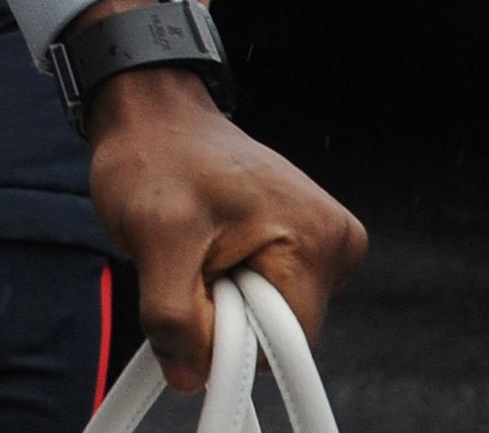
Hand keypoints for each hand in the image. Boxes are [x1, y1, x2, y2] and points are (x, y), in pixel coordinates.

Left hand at [81, 0, 364, 390]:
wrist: (154, 112)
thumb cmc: (155, 159)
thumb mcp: (153, 239)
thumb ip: (172, 316)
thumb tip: (189, 375)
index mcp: (316, 239)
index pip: (285, 345)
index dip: (230, 339)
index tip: (194, 292)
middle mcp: (336, 241)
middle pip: (280, 333)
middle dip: (226, 314)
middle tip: (190, 263)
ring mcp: (324, 240)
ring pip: (271, 316)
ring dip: (226, 298)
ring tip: (200, 246)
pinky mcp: (304, 243)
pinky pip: (267, 295)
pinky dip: (232, 283)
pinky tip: (213, 244)